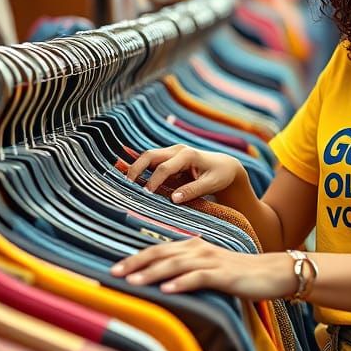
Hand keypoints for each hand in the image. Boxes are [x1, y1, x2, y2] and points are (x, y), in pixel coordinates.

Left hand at [111, 237, 298, 299]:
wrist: (272, 273)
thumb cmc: (238, 274)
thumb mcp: (209, 269)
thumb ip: (186, 269)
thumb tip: (160, 281)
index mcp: (194, 246)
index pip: (159, 249)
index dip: (136, 257)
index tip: (114, 269)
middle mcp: (200, 249)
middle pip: (162, 253)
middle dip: (136, 263)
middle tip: (113, 273)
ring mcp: (212, 261)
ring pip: (177, 264)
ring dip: (153, 273)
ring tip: (134, 282)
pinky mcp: (225, 275)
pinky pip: (200, 278)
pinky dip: (182, 283)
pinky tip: (168, 290)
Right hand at [125, 145, 242, 202]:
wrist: (224, 166)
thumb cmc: (220, 175)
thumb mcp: (210, 184)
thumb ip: (193, 191)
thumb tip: (173, 199)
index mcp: (188, 155)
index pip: (165, 168)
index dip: (153, 182)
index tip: (146, 196)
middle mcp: (177, 150)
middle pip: (150, 155)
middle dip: (135, 169)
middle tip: (125, 186)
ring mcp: (172, 153)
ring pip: (148, 157)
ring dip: (136, 169)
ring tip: (125, 186)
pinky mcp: (168, 159)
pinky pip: (151, 163)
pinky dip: (141, 170)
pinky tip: (132, 182)